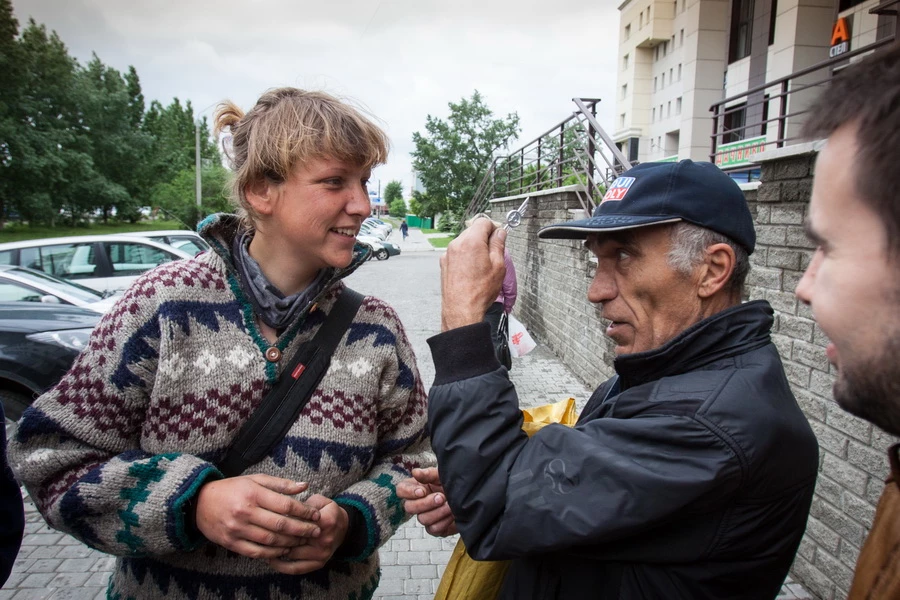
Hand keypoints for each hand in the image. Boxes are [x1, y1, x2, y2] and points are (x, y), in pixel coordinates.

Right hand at [195, 475, 320, 558]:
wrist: (199, 503)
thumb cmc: (232, 489)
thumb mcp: (255, 480)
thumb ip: (280, 484)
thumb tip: (305, 486)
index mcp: (253, 494)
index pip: (285, 505)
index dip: (304, 511)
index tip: (316, 515)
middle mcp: (245, 512)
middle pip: (281, 524)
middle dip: (302, 529)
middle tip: (316, 531)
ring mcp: (237, 529)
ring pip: (271, 540)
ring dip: (290, 542)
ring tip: (303, 541)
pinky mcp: (231, 543)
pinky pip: (256, 552)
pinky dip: (273, 553)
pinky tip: (284, 550)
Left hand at [267, 494, 348, 573]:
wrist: (344, 527)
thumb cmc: (327, 511)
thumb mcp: (319, 500)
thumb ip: (303, 504)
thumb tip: (281, 508)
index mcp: (325, 521)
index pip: (298, 521)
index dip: (282, 519)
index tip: (267, 515)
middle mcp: (324, 539)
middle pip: (294, 538)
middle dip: (275, 535)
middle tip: (259, 530)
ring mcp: (321, 554)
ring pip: (292, 553)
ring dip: (275, 550)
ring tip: (261, 544)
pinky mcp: (318, 564)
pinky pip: (296, 568)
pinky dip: (281, 566)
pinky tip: (270, 559)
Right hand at [397, 467, 457, 536]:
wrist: (470, 497)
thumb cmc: (453, 484)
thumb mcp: (442, 475)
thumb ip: (428, 474)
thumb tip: (415, 472)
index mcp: (416, 487)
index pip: (401, 490)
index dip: (409, 492)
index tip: (423, 491)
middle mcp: (418, 503)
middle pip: (409, 507)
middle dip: (425, 503)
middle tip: (441, 497)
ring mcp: (425, 516)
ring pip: (422, 519)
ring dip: (437, 512)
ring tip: (450, 505)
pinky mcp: (435, 528)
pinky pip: (433, 529)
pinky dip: (444, 521)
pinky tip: (453, 514)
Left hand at [440, 219, 507, 330]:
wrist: (461, 310)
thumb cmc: (479, 291)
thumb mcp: (498, 266)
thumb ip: (498, 245)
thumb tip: (500, 233)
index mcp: (471, 241)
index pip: (483, 221)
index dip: (494, 227)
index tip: (499, 235)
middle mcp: (456, 244)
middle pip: (472, 230)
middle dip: (484, 237)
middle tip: (494, 252)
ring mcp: (448, 254)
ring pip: (464, 241)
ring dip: (475, 247)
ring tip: (483, 265)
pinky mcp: (444, 263)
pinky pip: (457, 252)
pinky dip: (466, 256)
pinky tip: (472, 271)